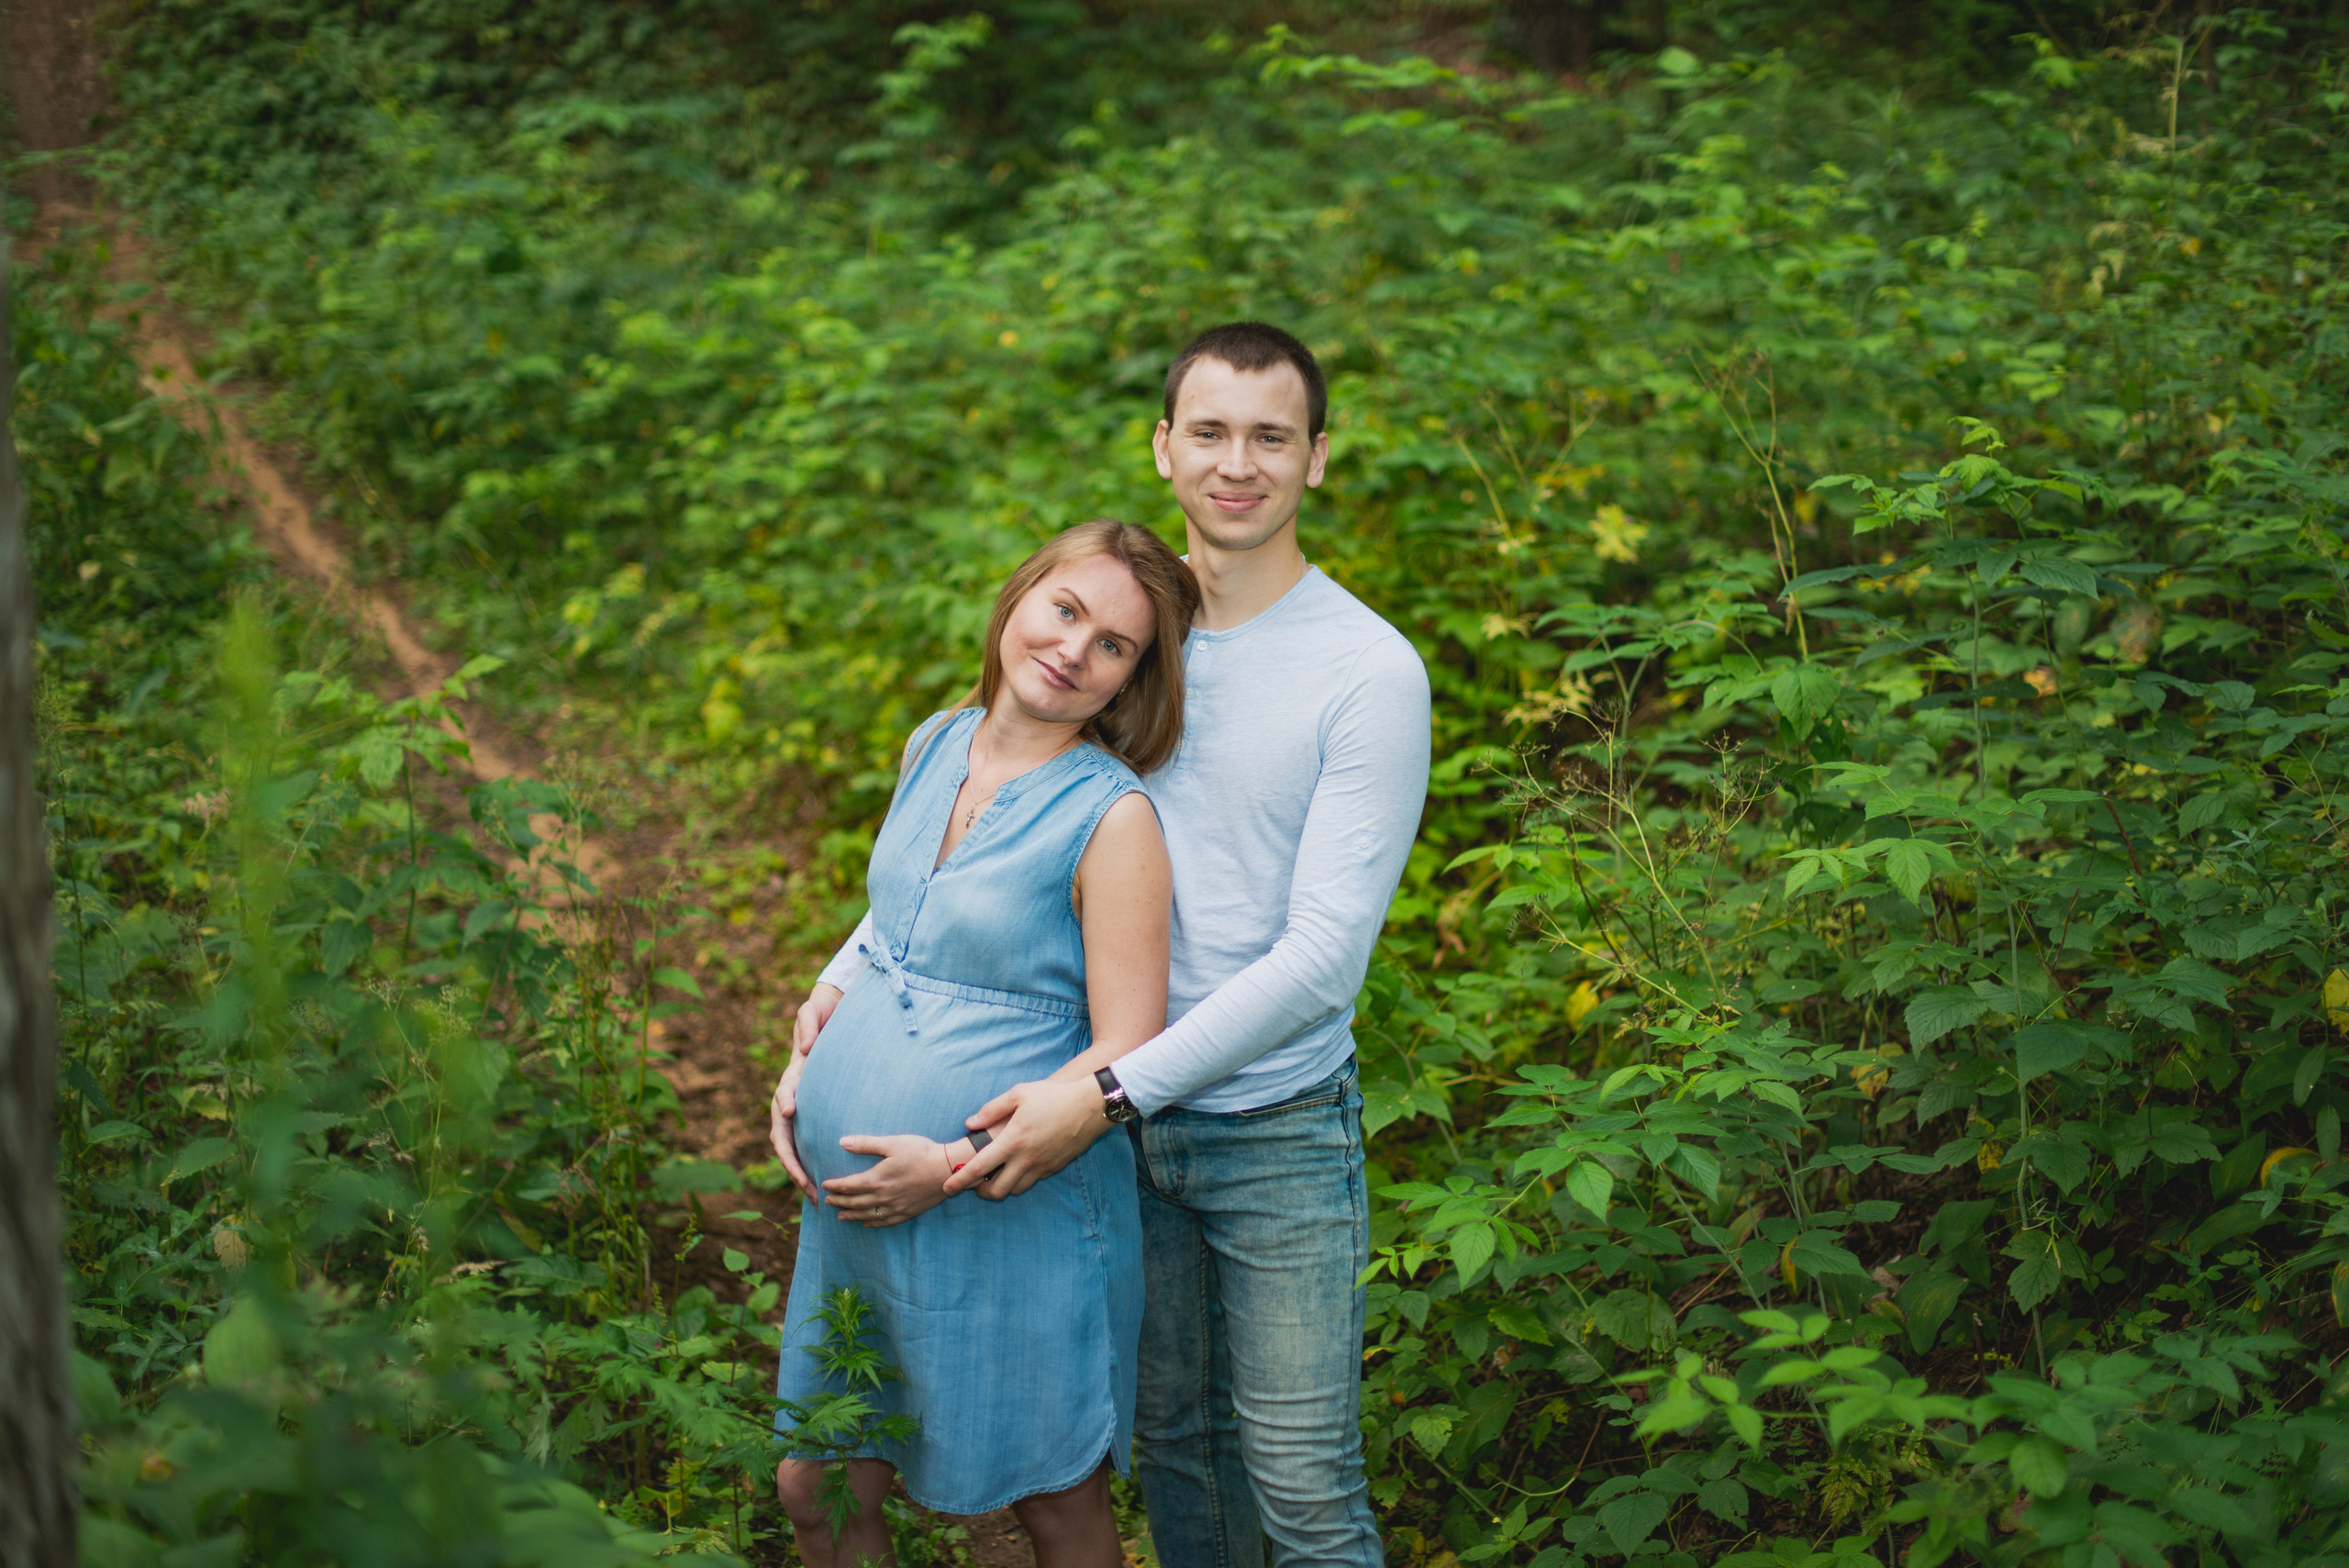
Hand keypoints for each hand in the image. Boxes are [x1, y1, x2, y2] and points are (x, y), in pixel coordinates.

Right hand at [767, 983, 843, 1202]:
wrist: (829, 1017)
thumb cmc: (821, 1014)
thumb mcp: (814, 1010)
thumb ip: (808, 1024)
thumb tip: (806, 1047)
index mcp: (791, 1075)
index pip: (783, 1093)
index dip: (785, 1103)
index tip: (791, 1111)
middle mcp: (791, 1096)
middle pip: (781, 1134)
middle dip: (790, 1161)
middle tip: (805, 1182)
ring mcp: (800, 1108)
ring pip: (791, 1146)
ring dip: (799, 1172)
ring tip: (814, 1195)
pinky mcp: (812, 1115)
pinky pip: (806, 1144)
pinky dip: (810, 1165)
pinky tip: (823, 1184)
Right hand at [767, 1052, 818, 1202]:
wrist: (801, 1072)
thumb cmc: (797, 1077)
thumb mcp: (790, 1084)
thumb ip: (786, 1096)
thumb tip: (787, 1111)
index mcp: (779, 1126)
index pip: (785, 1152)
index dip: (794, 1169)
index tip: (803, 1182)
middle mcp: (783, 1136)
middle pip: (792, 1165)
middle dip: (802, 1184)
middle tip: (818, 1200)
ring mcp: (793, 1139)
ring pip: (798, 1166)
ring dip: (808, 1184)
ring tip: (823, 1202)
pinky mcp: (801, 1140)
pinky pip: (806, 1160)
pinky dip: (813, 1174)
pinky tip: (827, 1187)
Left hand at [822, 1135, 968, 1227]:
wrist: (948, 1169)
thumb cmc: (921, 1152)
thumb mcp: (892, 1143)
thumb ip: (866, 1144)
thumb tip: (842, 1142)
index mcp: (877, 1178)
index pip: (849, 1185)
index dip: (835, 1186)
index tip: (825, 1185)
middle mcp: (883, 1196)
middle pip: (854, 1202)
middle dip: (839, 1201)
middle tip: (827, 1201)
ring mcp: (895, 1206)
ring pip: (867, 1214)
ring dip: (851, 1215)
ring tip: (840, 1216)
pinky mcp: (907, 1212)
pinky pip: (885, 1221)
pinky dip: (873, 1223)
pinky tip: (867, 1223)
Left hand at [942, 1078, 1109, 1198]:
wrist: (1090, 1106)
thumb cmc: (1053, 1096)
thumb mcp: (1019, 1093)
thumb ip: (991, 1109)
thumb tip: (970, 1124)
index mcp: (1013, 1140)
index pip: (979, 1167)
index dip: (960, 1180)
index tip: (947, 1187)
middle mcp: (1026, 1158)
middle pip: (996, 1190)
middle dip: (979, 1192)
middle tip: (972, 1185)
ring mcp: (1041, 1166)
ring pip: (1014, 1190)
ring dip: (1000, 1188)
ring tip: (992, 1177)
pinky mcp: (1054, 1168)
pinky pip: (1031, 1182)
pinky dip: (1018, 1181)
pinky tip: (1015, 1168)